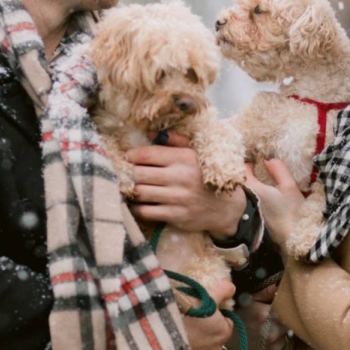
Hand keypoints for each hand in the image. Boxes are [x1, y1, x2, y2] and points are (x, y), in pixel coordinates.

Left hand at [126, 132, 246, 238]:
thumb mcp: (196, 153)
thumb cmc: (205, 176)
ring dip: (130, 190)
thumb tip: (150, 133)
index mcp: (184, 158)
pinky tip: (137, 203)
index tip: (128, 157)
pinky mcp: (175, 215)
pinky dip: (137, 207)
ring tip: (128, 187)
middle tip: (123, 173)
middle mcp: (180, 177)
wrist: (225, 208)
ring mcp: (177, 198)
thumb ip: (175, 140)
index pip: (147, 154)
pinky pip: (146, 211)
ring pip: (140, 193)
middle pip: (139, 174)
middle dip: (127, 173)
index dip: (132, 155)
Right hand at [181, 276, 236, 349]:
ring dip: (196, 344)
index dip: (215, 316)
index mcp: (224, 332)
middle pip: (215, 338)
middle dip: (206, 331)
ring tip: (182, 331)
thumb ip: (222, 290)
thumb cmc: (185, 312)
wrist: (159, 331)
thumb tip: (231, 287)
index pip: (226, 323)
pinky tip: (176, 342)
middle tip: (191, 320)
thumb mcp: (205, 296)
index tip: (203, 311)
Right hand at [227, 287, 287, 349]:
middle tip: (279, 316)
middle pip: (291, 322)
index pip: (288, 309)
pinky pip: (286, 345)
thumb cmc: (239, 316)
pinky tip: (271, 337)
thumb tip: (279, 285)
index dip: (288, 307)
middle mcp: (271, 332)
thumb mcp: (248, 300)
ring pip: (289, 334)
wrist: (230, 340)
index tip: (286, 305)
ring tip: (273, 327)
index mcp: (266, 315)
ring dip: (284, 330)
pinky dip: (281, 340)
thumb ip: (265, 292)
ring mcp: (273, 345)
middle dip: (287, 318)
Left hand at [243, 158, 305, 247]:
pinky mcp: (253, 216)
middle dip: (248, 173)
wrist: (294, 237)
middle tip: (259, 168)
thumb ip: (278, 169)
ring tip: (262, 179)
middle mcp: (246, 199)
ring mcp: (248, 209)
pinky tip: (265, 195)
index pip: (243, 169)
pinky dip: (254, 194)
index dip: (249, 162)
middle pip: (242, 180)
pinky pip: (249, 199)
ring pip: (245, 190)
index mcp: (253, 189)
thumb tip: (268, 158)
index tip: (257, 159)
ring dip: (251, 184)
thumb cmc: (293, 212)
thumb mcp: (289, 186)